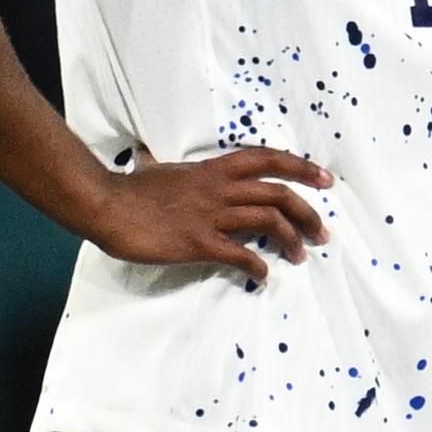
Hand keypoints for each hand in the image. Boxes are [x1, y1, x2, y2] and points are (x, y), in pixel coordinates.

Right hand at [90, 144, 327, 278]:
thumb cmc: (128, 189)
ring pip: (267, 221)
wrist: (107, 205)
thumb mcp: (151, 170)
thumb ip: (158, 165)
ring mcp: (211, 216)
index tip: (324, 179)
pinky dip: (257, 265)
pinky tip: (263, 275)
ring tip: (301, 256)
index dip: (300, 167)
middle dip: (307, 212)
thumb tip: (146, 156)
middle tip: (322, 232)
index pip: (266, 160)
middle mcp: (219, 189)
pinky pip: (239, 255)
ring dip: (291, 240)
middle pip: (278, 194)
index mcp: (212, 170)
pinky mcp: (199, 243)